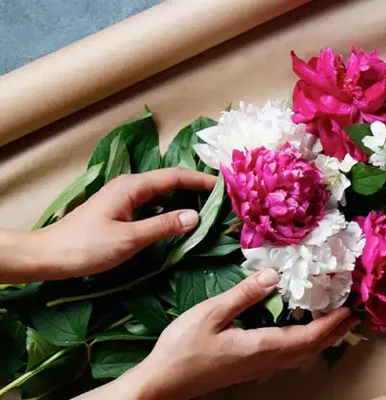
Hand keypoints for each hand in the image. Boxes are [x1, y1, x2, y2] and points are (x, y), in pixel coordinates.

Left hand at [37, 168, 215, 279]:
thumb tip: (195, 216)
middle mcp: (129, 186)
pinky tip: (179, 218)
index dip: (202, 180)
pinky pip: (152, 201)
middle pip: (170, 180)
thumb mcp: (130, 239)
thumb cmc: (87, 247)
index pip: (175, 176)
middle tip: (222, 197)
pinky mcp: (119, 209)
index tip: (226, 186)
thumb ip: (164, 226)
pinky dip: (170, 206)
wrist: (49, 256)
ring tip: (207, 206)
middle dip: (196, 185)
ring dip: (184, 196)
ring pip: (161, 191)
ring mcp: (123, 197)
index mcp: (132, 187)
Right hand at [82, 269, 356, 399]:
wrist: (163, 383)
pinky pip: (288, 358)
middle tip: (354, 314)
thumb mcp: (210, 313)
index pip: (309, 337)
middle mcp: (266, 361)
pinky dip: (305, 345)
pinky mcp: (249, 369)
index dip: (333, 324)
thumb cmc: (181, 349)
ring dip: (322, 340)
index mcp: (261, 346)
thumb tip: (274, 274)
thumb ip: (244, 294)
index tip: (350, 308)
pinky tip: (301, 334)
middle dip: (336, 332)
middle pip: (312, 349)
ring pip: (301, 356)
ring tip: (336, 323)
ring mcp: (258, 368)